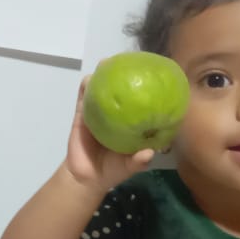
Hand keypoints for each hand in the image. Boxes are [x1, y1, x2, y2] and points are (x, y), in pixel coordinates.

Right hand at [63, 74, 154, 193]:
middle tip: (131, 60)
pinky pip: (83, 97)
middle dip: (127, 73)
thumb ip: (138, 161)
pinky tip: (89, 79)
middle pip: (123, 88)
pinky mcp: (82, 113)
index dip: (149, 87)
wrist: (86, 177)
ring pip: (102, 88)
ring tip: (107, 63)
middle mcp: (118, 113)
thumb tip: (149, 153)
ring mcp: (100, 111)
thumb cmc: (113, 170)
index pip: (142, 101)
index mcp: (132, 122)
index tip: (156, 73)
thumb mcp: (129, 167)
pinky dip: (86, 86)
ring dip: (104, 73)